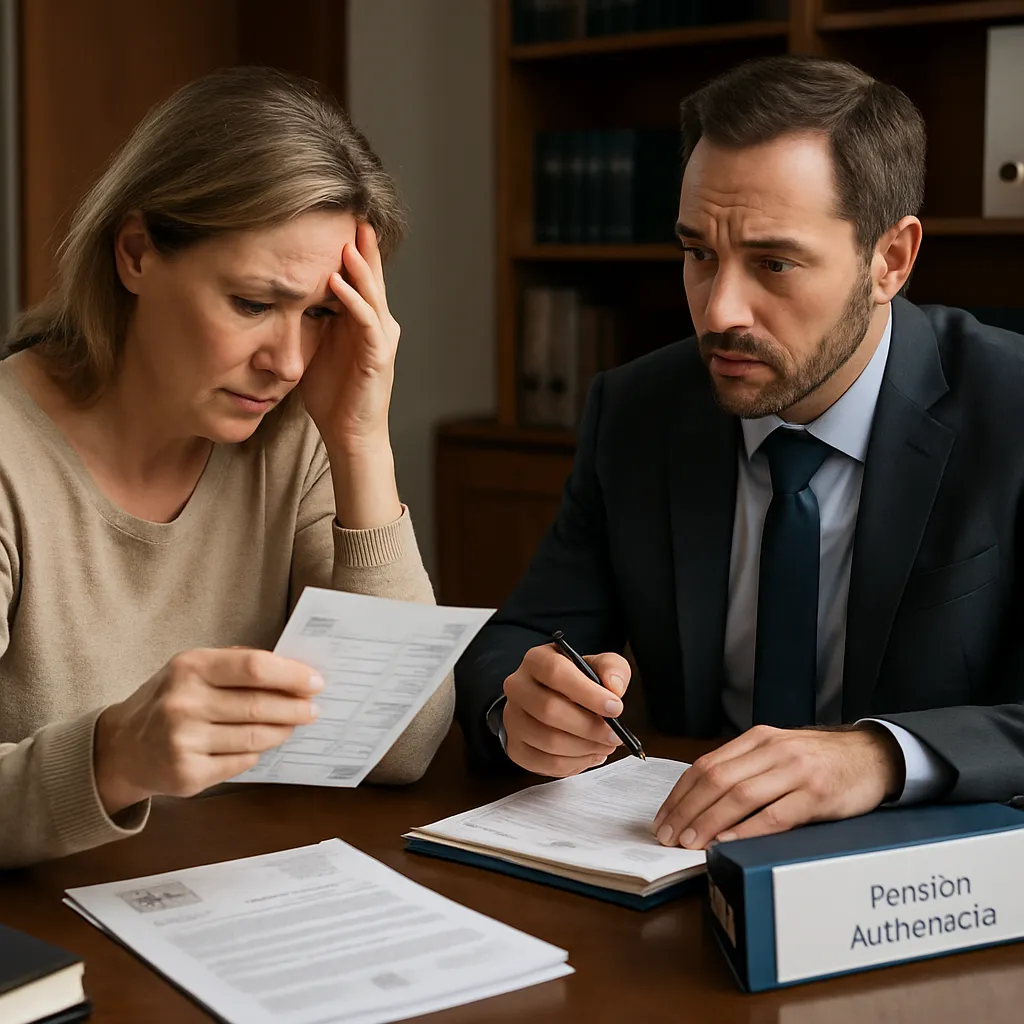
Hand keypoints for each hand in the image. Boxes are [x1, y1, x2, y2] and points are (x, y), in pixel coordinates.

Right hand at [93, 649, 322, 814]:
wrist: (121, 747)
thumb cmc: (169, 700)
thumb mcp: (193, 668)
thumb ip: (237, 665)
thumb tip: (292, 670)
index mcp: (190, 668)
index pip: (254, 667)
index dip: (291, 675)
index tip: (315, 682)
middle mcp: (183, 704)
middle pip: (259, 706)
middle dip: (295, 708)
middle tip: (313, 709)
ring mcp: (183, 742)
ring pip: (254, 738)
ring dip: (281, 732)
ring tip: (292, 726)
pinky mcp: (187, 775)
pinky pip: (241, 763)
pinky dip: (256, 754)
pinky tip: (260, 747)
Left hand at [300, 222, 399, 454]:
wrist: (349, 435)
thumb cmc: (331, 395)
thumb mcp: (313, 348)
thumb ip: (305, 320)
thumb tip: (274, 296)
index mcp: (363, 322)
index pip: (359, 277)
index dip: (351, 249)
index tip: (334, 220)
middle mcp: (377, 325)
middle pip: (371, 277)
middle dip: (363, 246)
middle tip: (352, 213)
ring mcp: (381, 340)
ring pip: (372, 294)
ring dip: (360, 267)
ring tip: (346, 241)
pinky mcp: (378, 357)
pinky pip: (367, 323)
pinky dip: (354, 301)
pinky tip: (337, 283)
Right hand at [502, 643, 629, 776]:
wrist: (553, 700)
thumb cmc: (577, 682)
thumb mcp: (599, 666)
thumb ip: (612, 668)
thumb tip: (614, 687)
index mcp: (537, 660)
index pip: (555, 672)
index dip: (588, 693)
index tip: (615, 707)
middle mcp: (518, 687)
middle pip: (549, 709)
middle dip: (589, 727)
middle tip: (614, 734)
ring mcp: (513, 719)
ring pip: (548, 740)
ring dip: (584, 747)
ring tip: (604, 745)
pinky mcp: (516, 747)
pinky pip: (546, 763)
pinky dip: (575, 764)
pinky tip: (589, 754)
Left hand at [651, 725, 902, 849]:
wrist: (872, 756)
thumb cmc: (819, 761)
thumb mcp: (778, 755)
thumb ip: (746, 770)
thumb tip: (701, 804)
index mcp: (757, 740)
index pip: (706, 765)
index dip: (680, 794)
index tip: (663, 818)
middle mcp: (772, 750)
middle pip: (717, 779)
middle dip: (687, 810)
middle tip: (668, 836)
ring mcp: (795, 771)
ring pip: (740, 796)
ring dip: (709, 822)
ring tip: (690, 842)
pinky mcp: (817, 794)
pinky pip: (775, 815)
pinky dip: (748, 830)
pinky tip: (730, 843)